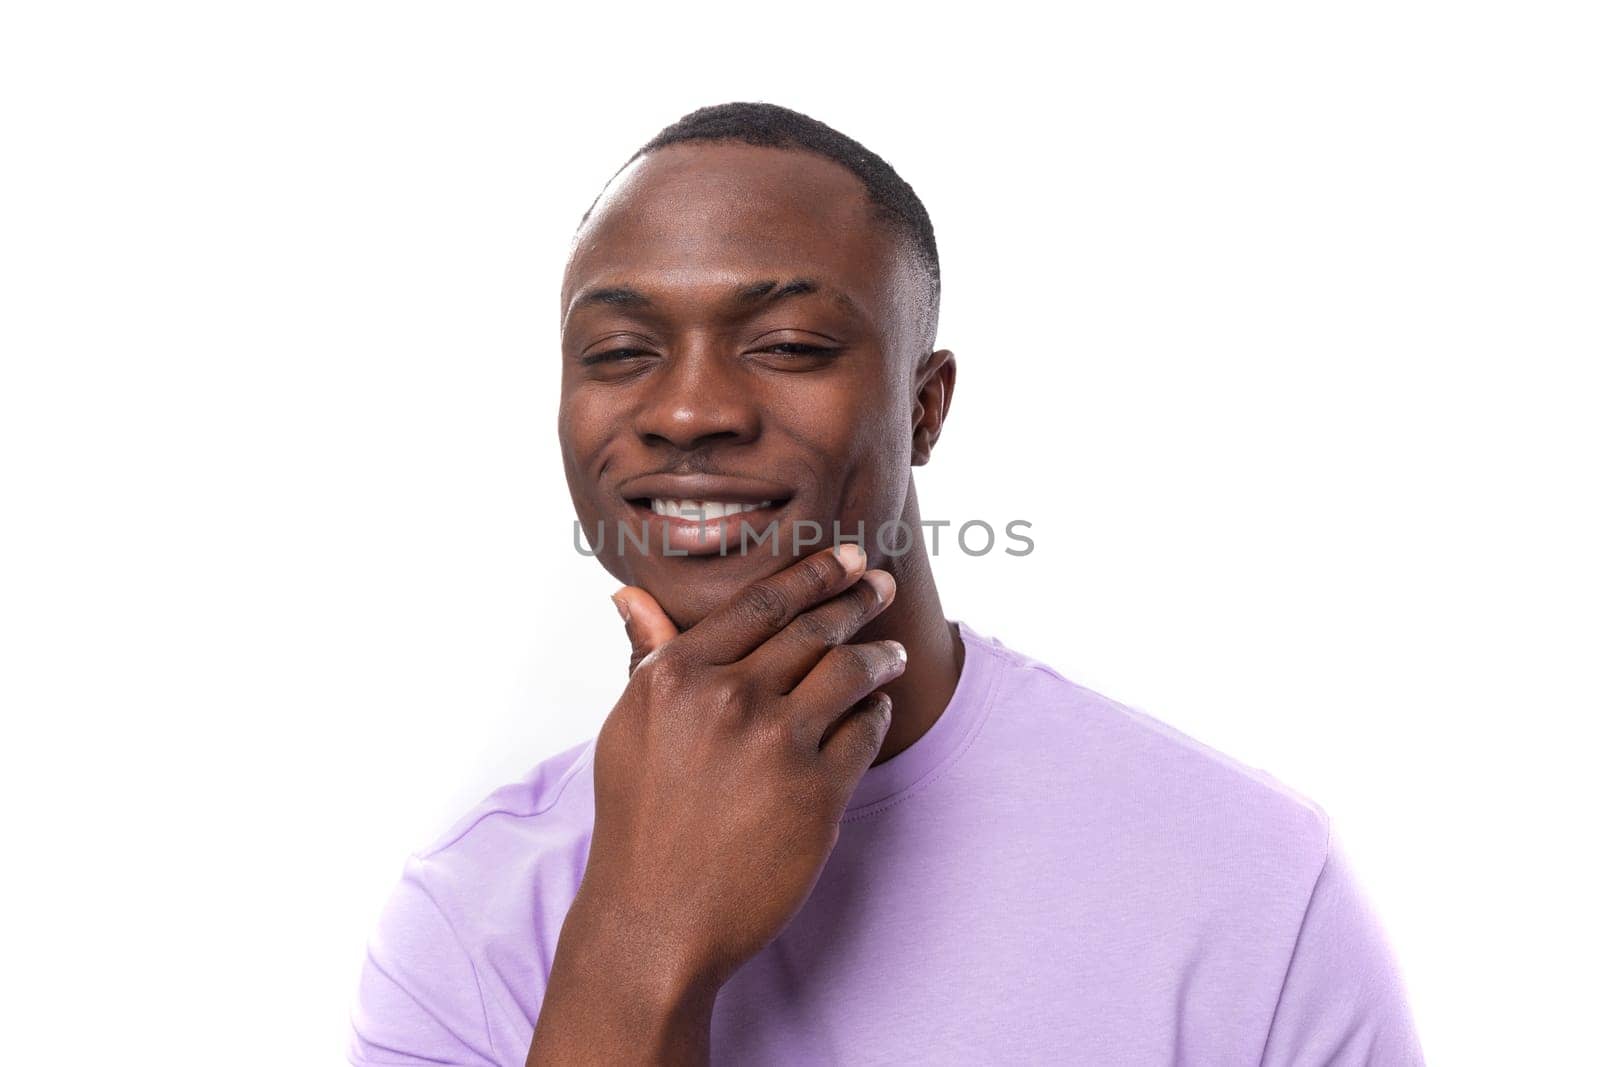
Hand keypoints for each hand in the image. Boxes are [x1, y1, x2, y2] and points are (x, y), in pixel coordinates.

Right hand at [527, 544, 902, 1064]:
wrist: (656, 920)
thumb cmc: (638, 822)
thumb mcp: (629, 729)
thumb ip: (648, 658)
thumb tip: (630, 593)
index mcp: (678, 677)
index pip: (760, 604)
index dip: (810, 575)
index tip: (841, 558)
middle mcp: (728, 699)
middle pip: (812, 629)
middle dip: (854, 599)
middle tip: (877, 584)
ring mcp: (776, 745)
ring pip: (850, 672)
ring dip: (879, 654)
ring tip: (892, 652)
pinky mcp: (818, 793)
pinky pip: (865, 732)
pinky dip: (876, 713)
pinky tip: (875, 711)